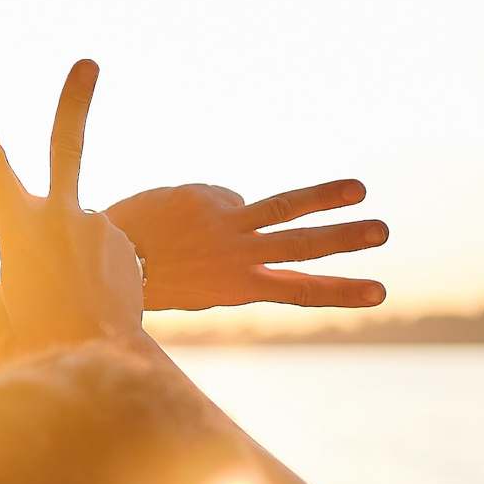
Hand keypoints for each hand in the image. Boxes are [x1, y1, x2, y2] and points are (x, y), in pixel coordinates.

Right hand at [0, 59, 145, 349]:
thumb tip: (85, 227)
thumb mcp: (22, 281)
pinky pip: (109, 253)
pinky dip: (104, 275)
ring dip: (84, 263)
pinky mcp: (123, 241)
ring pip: (86, 232)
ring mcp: (94, 225)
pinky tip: (98, 303)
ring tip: (77, 302)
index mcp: (15, 224)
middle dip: (74, 100)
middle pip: (65, 144)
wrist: (85, 355)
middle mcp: (55, 214)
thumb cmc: (39, 329)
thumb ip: (45, 242)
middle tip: (88, 62)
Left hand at [105, 180, 387, 309]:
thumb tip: (246, 206)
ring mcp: (224, 228)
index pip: (299, 292)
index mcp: (239, 290)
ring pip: (283, 210)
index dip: (340, 291)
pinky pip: (224, 196)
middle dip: (344, 238)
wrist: (101, 259)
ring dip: (324, 198)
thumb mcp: (201, 282)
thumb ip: (234, 253)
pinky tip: (181, 220)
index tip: (379, 293)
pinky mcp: (207, 199)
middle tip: (382, 231)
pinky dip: (211, 205)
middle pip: (302, 246)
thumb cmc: (153, 275)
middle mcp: (238, 260)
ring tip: (361, 190)